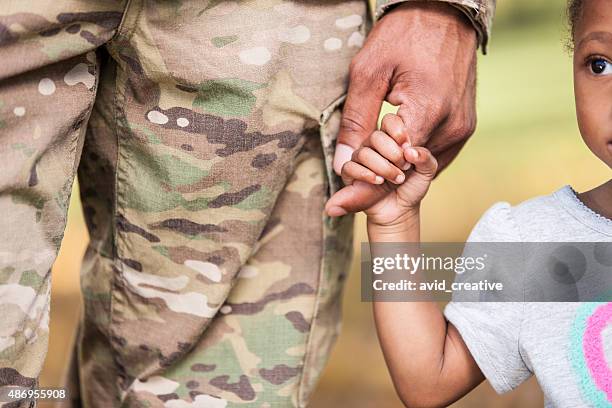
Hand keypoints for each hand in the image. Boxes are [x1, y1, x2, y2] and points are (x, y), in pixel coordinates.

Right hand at [325, 113, 437, 226]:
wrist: (401, 208)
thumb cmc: (412, 185)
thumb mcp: (427, 171)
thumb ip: (425, 158)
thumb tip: (411, 151)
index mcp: (392, 138)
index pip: (389, 121)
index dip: (398, 131)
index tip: (407, 146)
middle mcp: (374, 145)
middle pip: (376, 136)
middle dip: (393, 153)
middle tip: (405, 167)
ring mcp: (361, 158)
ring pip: (363, 153)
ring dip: (383, 167)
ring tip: (397, 179)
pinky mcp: (351, 173)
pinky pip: (349, 167)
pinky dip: (365, 174)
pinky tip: (379, 181)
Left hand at [333, 1, 476, 179]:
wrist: (445, 12)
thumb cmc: (403, 35)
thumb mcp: (368, 72)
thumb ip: (355, 121)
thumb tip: (343, 164)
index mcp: (429, 112)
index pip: (393, 165)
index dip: (368, 173)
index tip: (349, 174)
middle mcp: (452, 127)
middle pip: (408, 169)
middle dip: (381, 168)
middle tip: (360, 154)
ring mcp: (463, 128)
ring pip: (421, 166)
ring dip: (398, 163)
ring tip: (380, 141)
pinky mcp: (466, 127)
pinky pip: (435, 155)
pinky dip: (414, 156)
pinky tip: (399, 141)